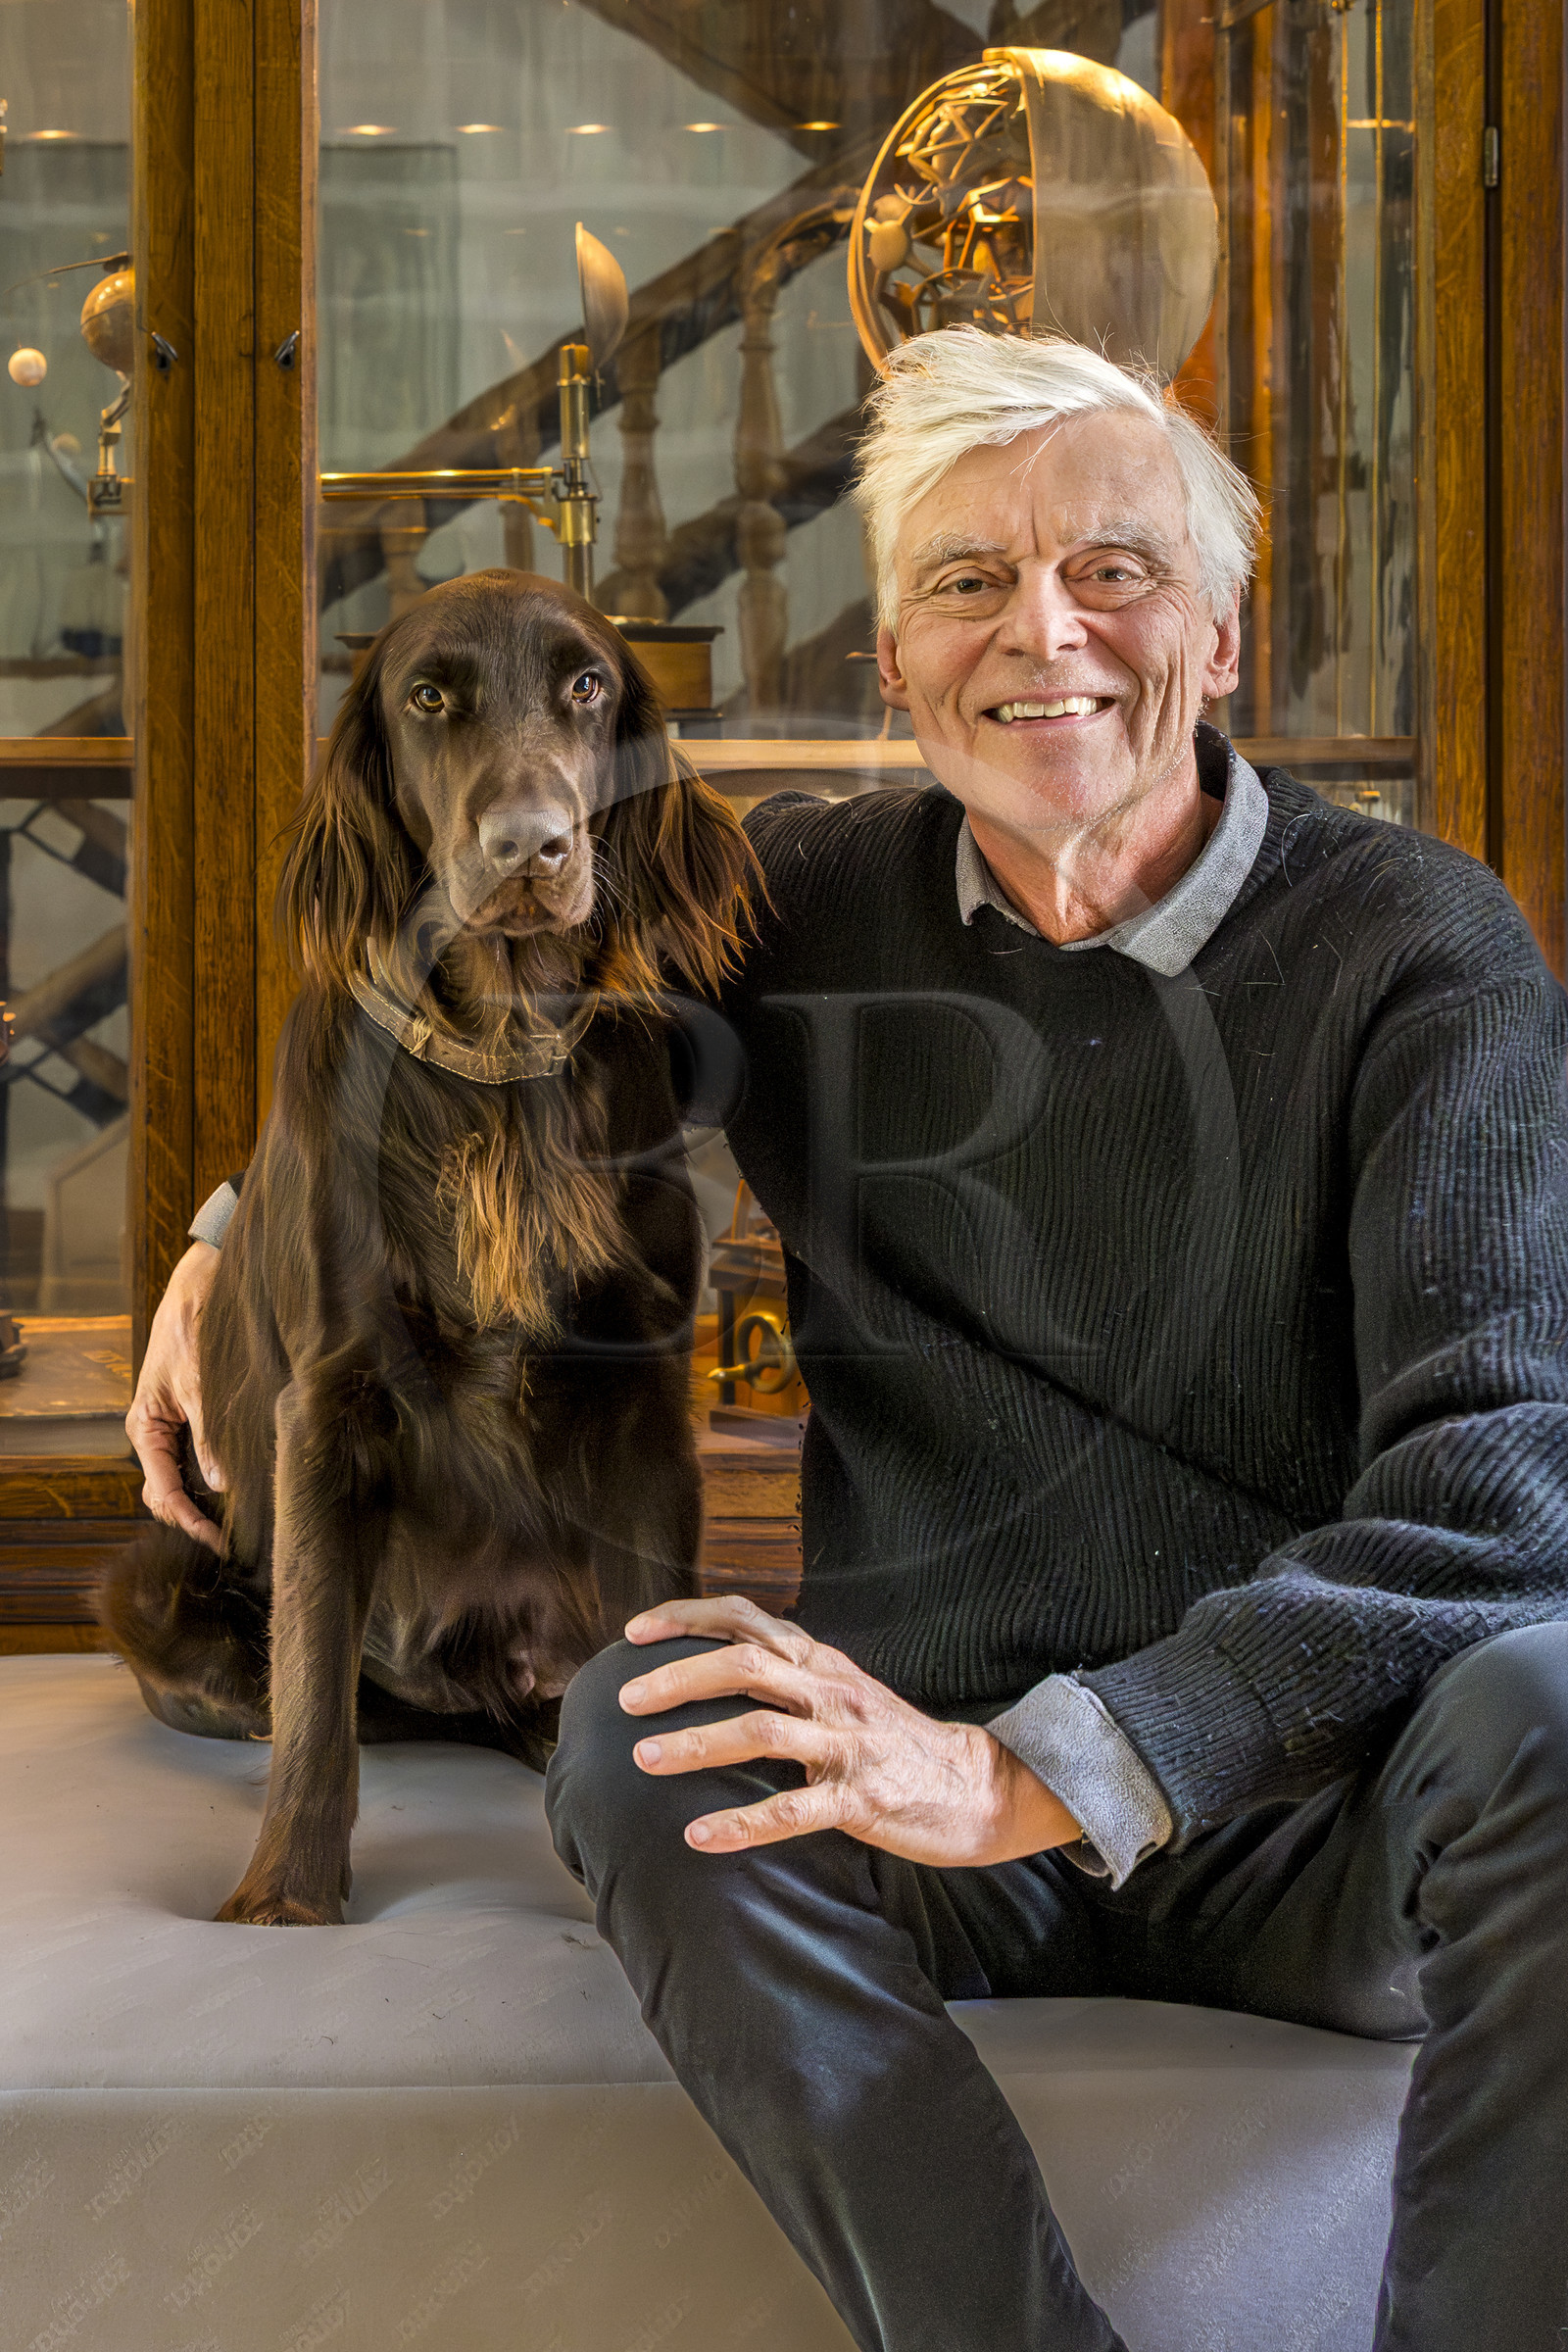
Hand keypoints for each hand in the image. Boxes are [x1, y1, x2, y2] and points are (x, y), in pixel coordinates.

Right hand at [125, 1241, 224, 1552]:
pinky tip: (240, 1491)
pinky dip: (214, 1481)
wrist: (202, 1288)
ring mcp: (175, 1429)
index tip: (217, 1540)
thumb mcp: (198, 1382)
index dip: (189, 1521)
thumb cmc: (192, 1328)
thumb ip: (208, 1433)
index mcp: (145, 1428)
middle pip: (167, 1495)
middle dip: (193, 1520)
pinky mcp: (195, 1420)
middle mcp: (156, 1434)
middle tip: (231, 1542)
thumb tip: (220, 1484)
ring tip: (237, 1525)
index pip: (162, 1492)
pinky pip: (198, 1461)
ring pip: (182, 1482)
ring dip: (204, 1504)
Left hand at [620, 1595, 1082, 1866]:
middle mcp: (831, 1690)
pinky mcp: (861, 1797)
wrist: (976, 1785)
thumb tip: (718, 1665)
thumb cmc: (896, 1742)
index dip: (687, 1619)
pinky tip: (699, 1836)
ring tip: (644, 1759)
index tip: (635, 1632)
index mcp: (822, 1661)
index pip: (747, 1619)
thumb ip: (790, 1674)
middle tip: (625, 1699)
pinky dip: (741, 1822)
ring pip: (761, 1730)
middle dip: (677, 1678)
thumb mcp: (843, 1690)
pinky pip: (792, 1809)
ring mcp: (846, 1743)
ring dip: (696, 1743)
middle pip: (744, 1666)